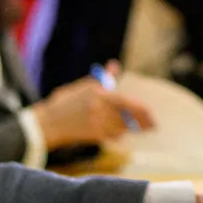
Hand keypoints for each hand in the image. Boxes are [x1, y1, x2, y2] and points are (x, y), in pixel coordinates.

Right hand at [33, 69, 153, 149]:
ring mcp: (97, 125)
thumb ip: (102, 78)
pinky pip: (114, 136)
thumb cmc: (66, 102)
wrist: (49, 123)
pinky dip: (120, 134)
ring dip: (133, 127)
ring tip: (142, 127)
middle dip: (143, 121)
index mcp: (98, 96)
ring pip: (123, 128)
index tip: (151, 113)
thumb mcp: (83, 87)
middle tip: (153, 124)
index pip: (126, 102)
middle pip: (128, 118)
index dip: (141, 109)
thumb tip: (114, 65)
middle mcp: (100, 111)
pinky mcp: (95, 136)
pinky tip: (121, 132)